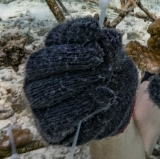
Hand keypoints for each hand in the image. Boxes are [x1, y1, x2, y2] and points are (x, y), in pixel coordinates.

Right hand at [24, 17, 137, 145]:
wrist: (122, 114)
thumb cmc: (113, 81)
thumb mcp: (119, 62)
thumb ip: (113, 49)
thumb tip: (108, 35)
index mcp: (55, 54)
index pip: (54, 38)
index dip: (72, 32)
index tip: (95, 29)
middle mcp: (39, 78)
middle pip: (37, 63)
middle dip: (69, 57)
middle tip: (98, 57)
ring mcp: (40, 104)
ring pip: (42, 91)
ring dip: (75, 82)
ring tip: (103, 78)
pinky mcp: (49, 128)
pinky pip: (56, 119)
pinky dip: (82, 107)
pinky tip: (104, 98)